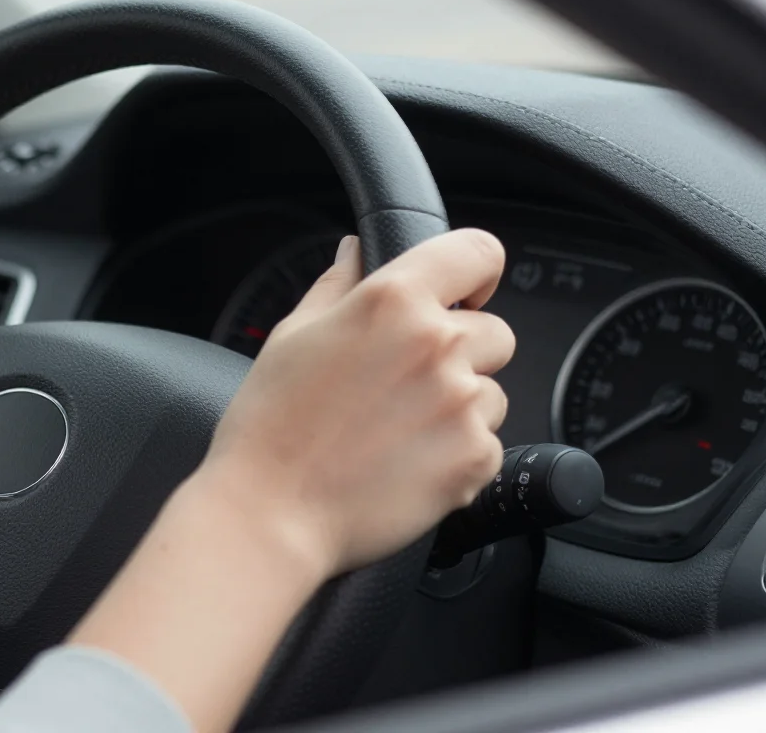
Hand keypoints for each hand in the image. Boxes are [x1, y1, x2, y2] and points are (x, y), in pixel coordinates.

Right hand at [196, 229, 514, 579]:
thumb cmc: (271, 425)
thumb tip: (356, 252)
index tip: (465, 294)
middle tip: (405, 383)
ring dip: (459, 407)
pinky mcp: (475, 458)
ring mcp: (462, 404)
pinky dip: (456, 454)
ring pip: (491, 392)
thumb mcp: (293, 336)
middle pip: (494, 332)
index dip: (477, 272)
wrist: (272, 513)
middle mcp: (437, 345)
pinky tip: (405, 463)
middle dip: (462, 352)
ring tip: (397, 431)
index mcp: (393, 301)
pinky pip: (486, 443)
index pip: (478, 253)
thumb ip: (337, 285)